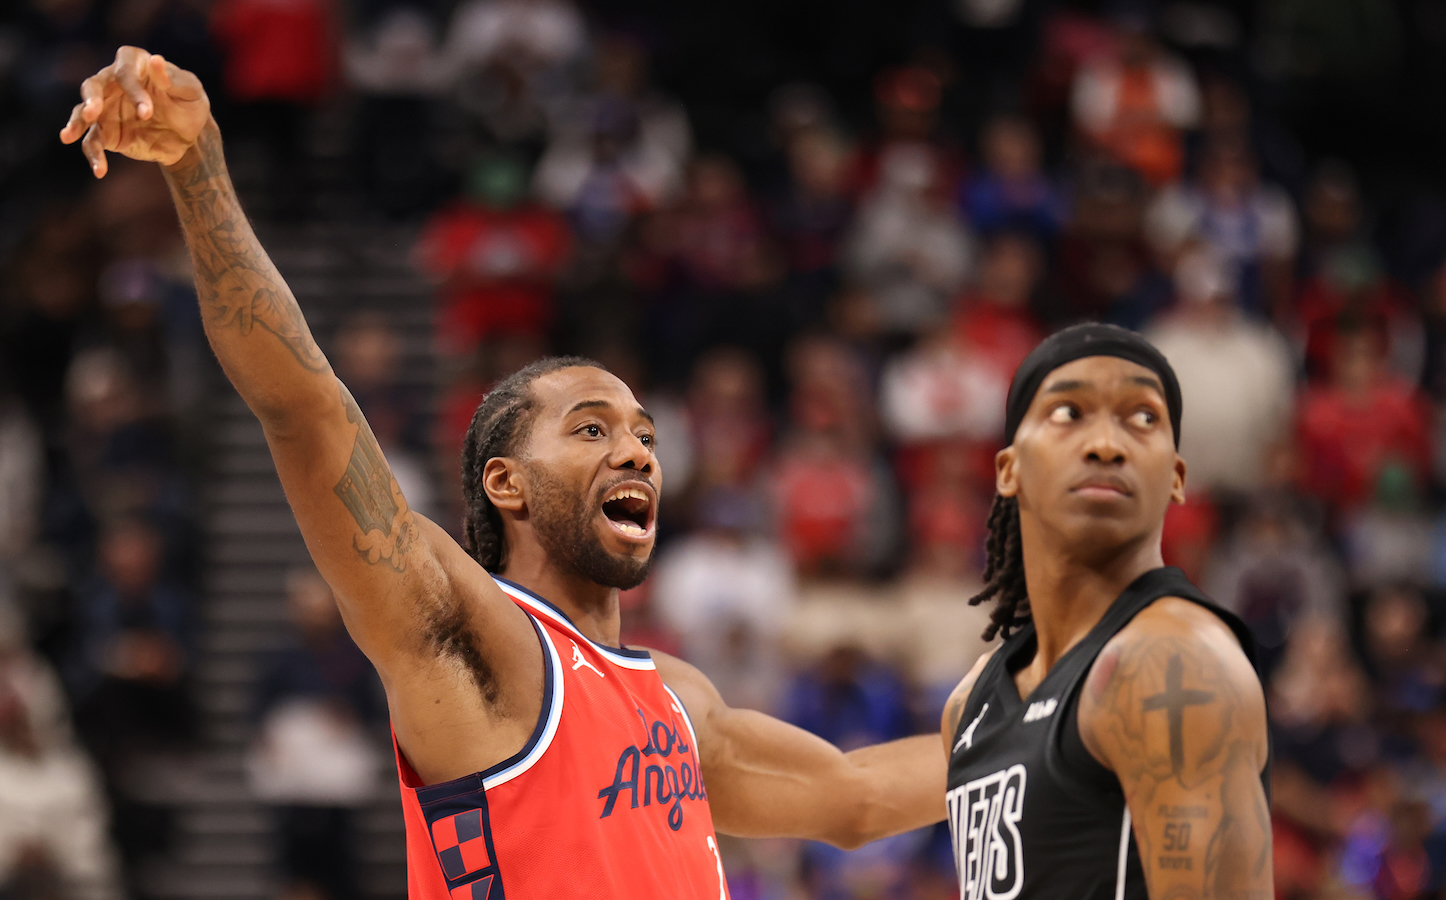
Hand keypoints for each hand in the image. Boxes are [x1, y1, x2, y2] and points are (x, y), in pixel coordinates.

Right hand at [59, 45, 210, 176]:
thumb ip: (172, 80)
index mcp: (135, 65)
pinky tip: (99, 170)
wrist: (189, 136)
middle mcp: (113, 83)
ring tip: (68, 136)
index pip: (125, 71)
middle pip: (93, 86)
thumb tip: (156, 60)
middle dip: (91, 99)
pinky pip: (92, 142)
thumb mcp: (190, 91)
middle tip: (93, 114)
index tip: (146, 112)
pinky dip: (94, 155)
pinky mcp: (106, 133)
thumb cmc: (190, 104)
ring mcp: (106, 108)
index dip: (132, 90)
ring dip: (77, 123)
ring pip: (84, 113)